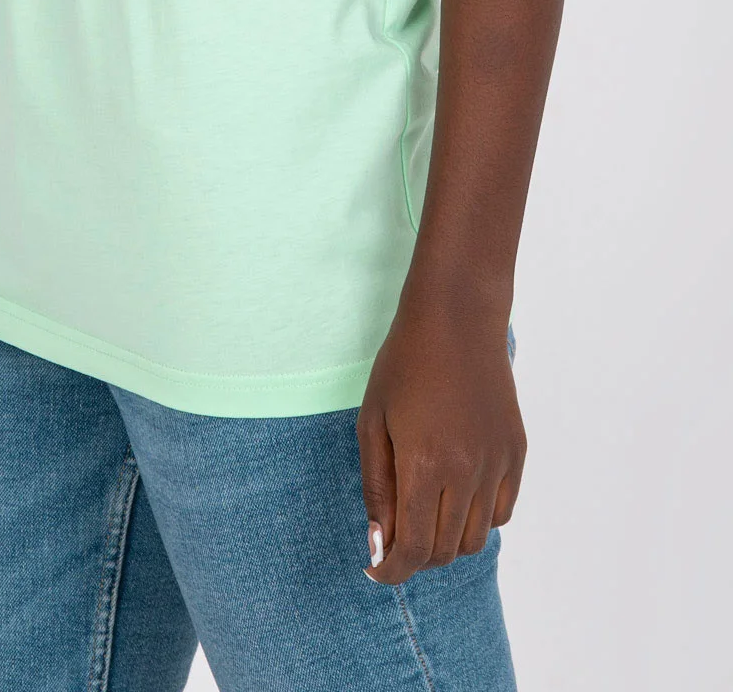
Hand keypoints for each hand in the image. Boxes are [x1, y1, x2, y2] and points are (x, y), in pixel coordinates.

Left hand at [356, 299, 525, 585]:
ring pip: (475, 537)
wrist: (456, 319)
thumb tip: (380, 545)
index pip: (413, 548)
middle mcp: (466, 471)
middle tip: (395, 538)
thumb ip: (376, 488)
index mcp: (424, 464)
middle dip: (416, 556)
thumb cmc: (404, 364)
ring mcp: (497, 463)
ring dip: (446, 540)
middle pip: (444, 550)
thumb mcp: (372, 422)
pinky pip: (501, 512)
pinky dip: (477, 519)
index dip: (393, 570)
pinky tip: (454, 495)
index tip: (377, 571)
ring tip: (423, 514)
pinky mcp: (517, 453)